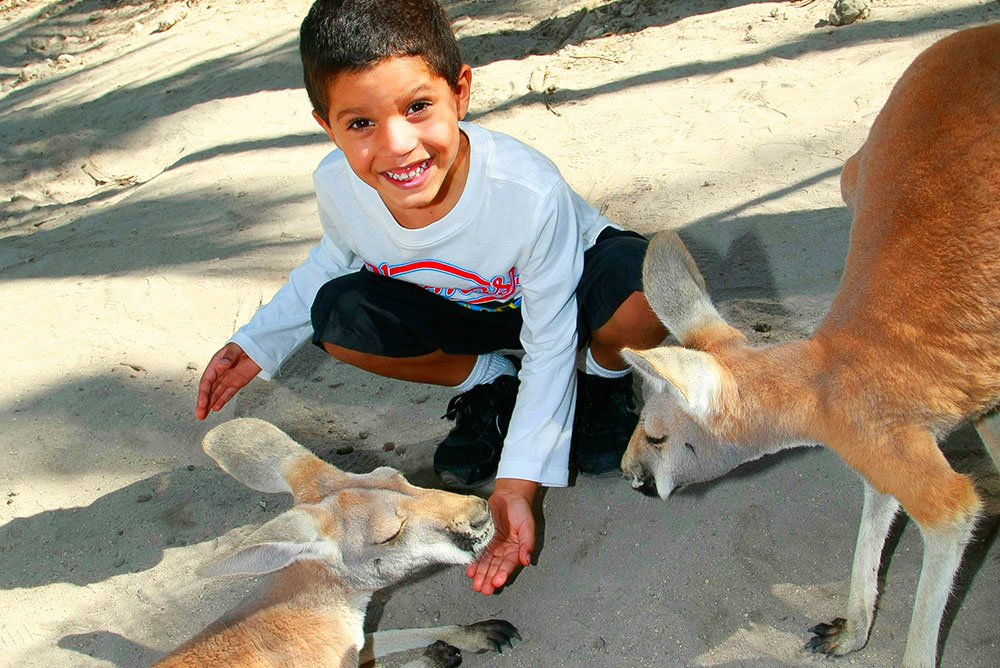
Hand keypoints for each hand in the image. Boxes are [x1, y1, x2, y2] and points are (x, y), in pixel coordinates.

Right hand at [195, 342, 260, 418]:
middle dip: (203, 403)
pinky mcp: (237, 382)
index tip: (202, 404)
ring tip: (204, 415)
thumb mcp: (236, 348)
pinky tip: (216, 407)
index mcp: (216, 364)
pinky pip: (228, 393)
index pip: (207, 381)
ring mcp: (228, 378)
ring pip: (217, 393)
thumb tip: (222, 365)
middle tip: (200, 415)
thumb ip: (229, 356)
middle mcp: (219, 373)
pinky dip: (222, 400)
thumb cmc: (244, 344)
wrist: (257, 346)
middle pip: (209, 390)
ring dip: (210, 404)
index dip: (203, 393)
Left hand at [467, 478, 536, 594]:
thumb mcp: (527, 525)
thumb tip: (527, 559)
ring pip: (486, 564)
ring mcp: (493, 546)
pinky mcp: (483, 540)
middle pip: (496, 568)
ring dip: (481, 575)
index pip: (509, 565)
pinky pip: (478, 554)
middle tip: (484, 588)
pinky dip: (474, 562)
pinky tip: (470, 570)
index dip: (503, 573)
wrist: (508, 496)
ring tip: (476, 584)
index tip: (497, 581)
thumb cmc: (521, 509)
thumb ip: (527, 543)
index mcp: (516, 549)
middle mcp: (504, 550)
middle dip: (489, 579)